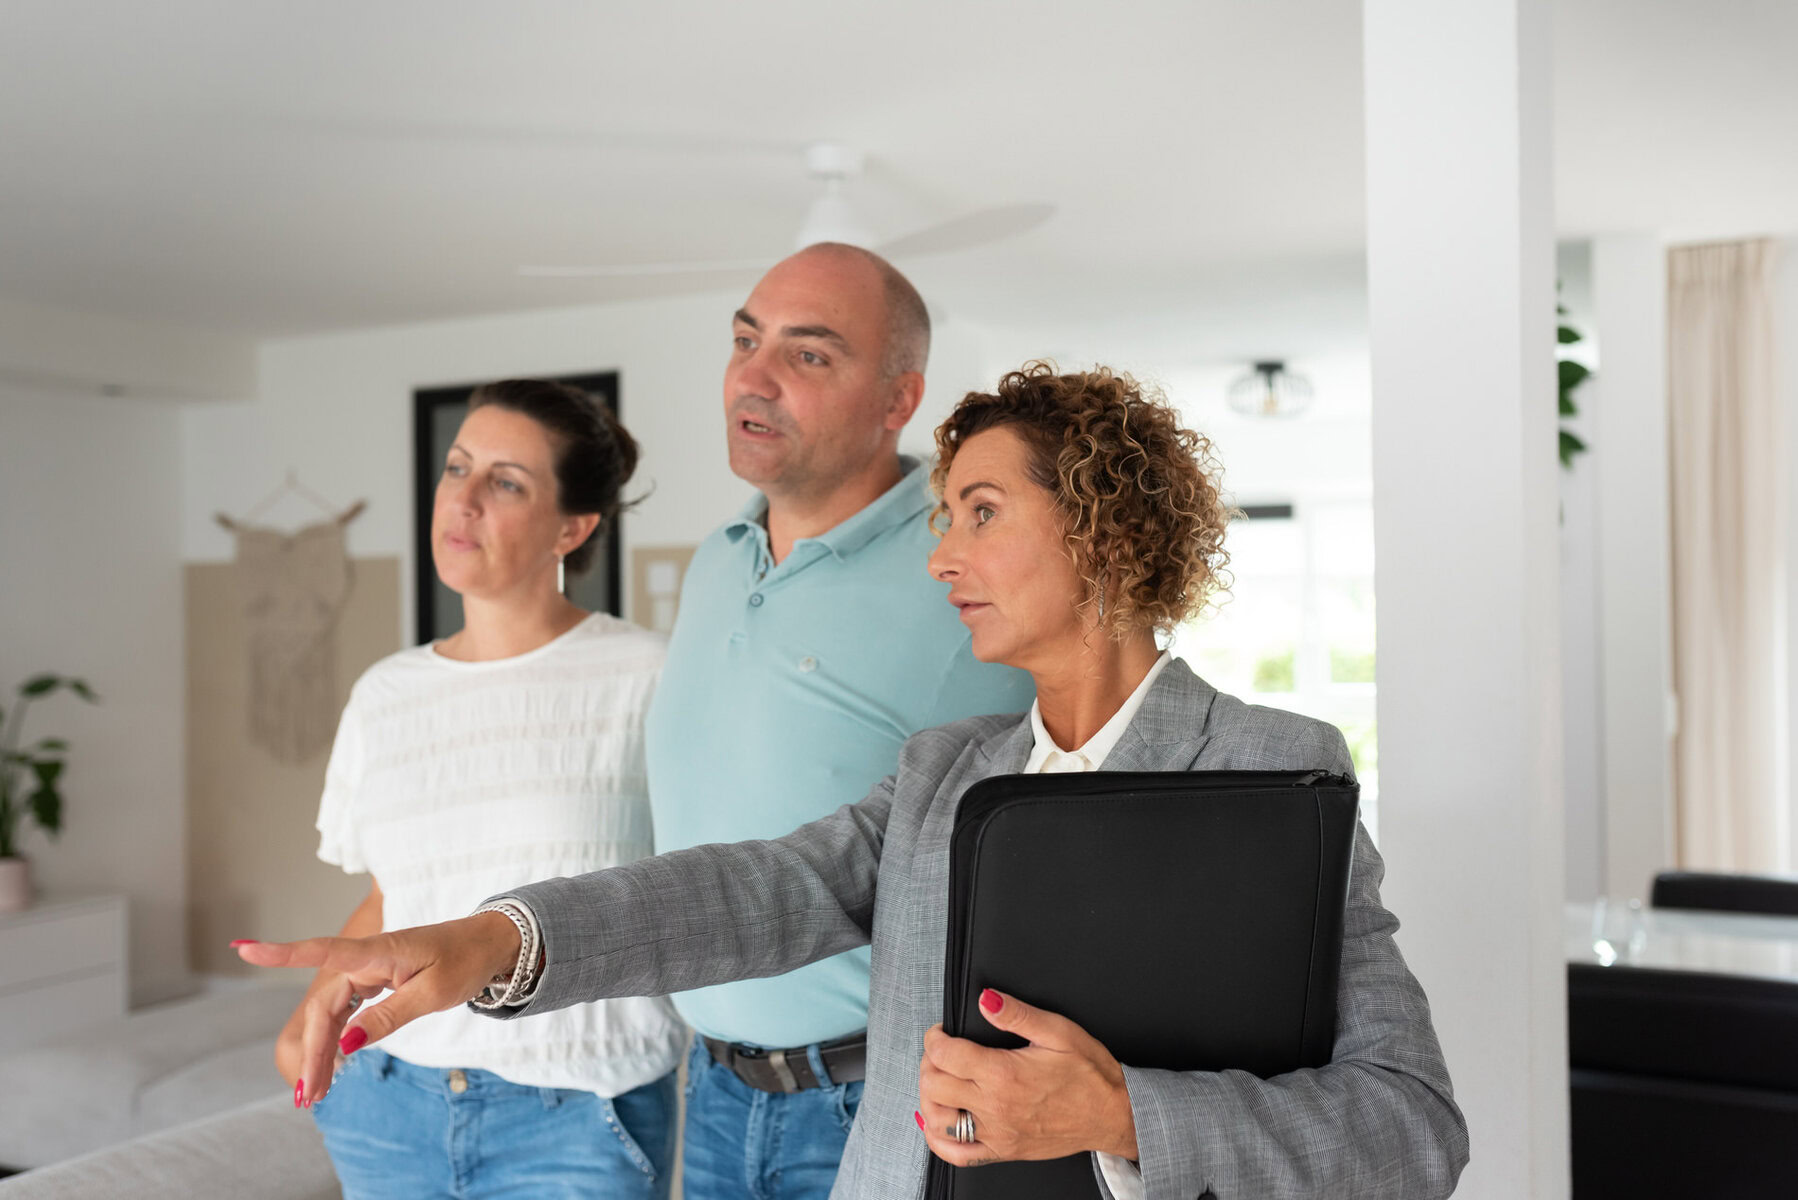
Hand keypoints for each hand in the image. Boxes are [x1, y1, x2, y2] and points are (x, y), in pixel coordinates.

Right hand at [237, 912, 520, 1106]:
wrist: (490, 943)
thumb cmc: (465, 959)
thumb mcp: (433, 993)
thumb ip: (388, 1017)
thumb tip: (346, 1045)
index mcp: (378, 952)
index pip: (322, 951)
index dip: (281, 954)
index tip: (243, 950)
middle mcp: (366, 959)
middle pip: (325, 1007)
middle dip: (314, 1051)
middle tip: (309, 1095)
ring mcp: (368, 970)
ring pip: (332, 1013)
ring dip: (322, 1051)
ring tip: (315, 1093)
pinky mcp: (374, 981)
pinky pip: (345, 1012)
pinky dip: (337, 1040)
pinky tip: (331, 1066)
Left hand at [917, 988, 1137, 1166]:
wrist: (1113, 1115)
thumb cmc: (1091, 1074)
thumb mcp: (1059, 1031)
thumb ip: (1018, 1014)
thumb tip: (986, 1000)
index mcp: (1005, 1074)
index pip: (946, 1054)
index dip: (935, 1037)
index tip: (942, 1031)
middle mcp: (995, 1107)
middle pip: (934, 1084)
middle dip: (929, 1062)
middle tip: (941, 1051)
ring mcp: (997, 1133)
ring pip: (938, 1119)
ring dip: (929, 1096)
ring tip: (940, 1080)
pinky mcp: (1003, 1150)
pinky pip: (957, 1154)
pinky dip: (938, 1139)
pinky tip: (939, 1121)